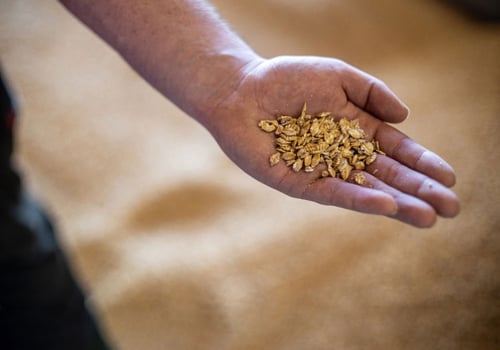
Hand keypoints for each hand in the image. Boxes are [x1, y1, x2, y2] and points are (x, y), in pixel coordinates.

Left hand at [204, 56, 459, 227]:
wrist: (241, 90)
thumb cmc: (287, 78)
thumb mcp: (338, 75)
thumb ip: (372, 93)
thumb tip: (406, 118)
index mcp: (356, 130)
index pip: (396, 150)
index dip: (422, 164)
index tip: (449, 177)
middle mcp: (342, 154)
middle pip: (387, 175)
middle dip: (419, 191)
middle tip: (450, 208)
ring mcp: (321, 171)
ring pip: (364, 190)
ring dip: (396, 203)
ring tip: (427, 217)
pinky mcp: (297, 182)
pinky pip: (331, 192)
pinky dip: (357, 198)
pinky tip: (384, 204)